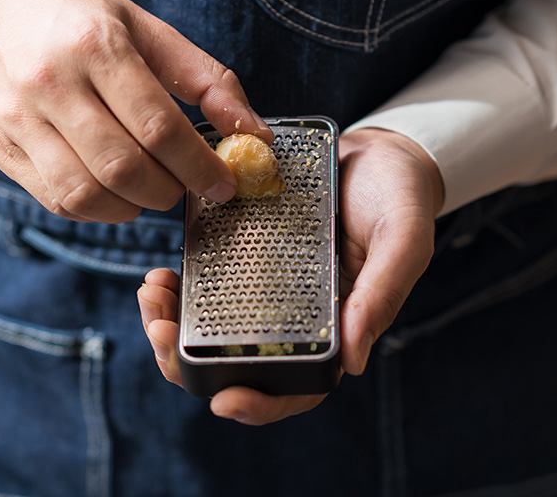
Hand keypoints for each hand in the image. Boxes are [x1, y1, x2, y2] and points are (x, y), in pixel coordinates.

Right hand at [0, 0, 272, 222]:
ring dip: (132, 207)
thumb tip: (255, 134)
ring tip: (150, 190)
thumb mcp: (145, 27)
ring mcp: (17, 118)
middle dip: (169, 190)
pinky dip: (97, 208)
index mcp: (95, 43)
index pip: (158, 126)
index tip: (225, 183)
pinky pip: (56, 199)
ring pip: (85, 193)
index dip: (199, 166)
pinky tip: (113, 190)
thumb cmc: (78, 14)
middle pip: (123, 166)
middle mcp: (49, 82)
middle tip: (186, 186)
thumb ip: (205, 80)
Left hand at [137, 128, 443, 423]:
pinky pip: (206, 285)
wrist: (380, 151)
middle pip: (237, 365)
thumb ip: (382, 294)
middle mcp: (295, 319)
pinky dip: (179, 287)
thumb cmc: (401, 198)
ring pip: (211, 330)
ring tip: (152, 294)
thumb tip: (353, 362)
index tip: (222, 400)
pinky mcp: (246, 257)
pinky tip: (163, 271)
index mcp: (336, 329)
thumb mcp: (404, 239)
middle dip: (189, 363)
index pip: (296, 386)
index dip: (260, 404)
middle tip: (160, 331)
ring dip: (172, 324)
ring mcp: (267, 290)